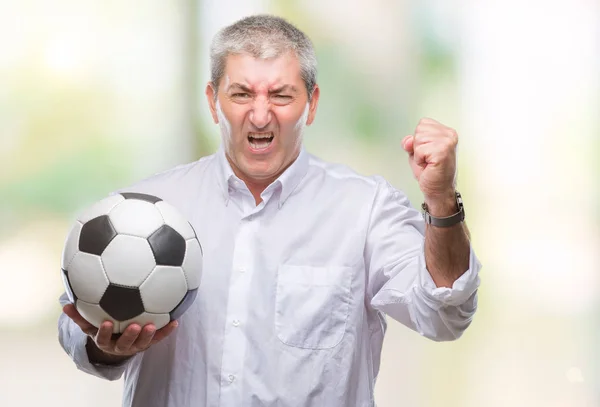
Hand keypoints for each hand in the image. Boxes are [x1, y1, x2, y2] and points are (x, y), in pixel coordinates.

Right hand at [63, 303, 177, 360]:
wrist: (118, 342)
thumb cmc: (103, 329)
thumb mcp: (90, 324)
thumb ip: (79, 315)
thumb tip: (65, 305)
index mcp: (106, 341)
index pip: (103, 338)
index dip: (105, 332)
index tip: (106, 323)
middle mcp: (121, 345)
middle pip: (125, 344)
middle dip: (130, 336)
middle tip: (134, 326)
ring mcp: (136, 345)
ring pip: (143, 343)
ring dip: (148, 335)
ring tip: (151, 324)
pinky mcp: (149, 342)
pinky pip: (159, 337)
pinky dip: (166, 330)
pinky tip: (175, 321)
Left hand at [402, 118, 457, 200]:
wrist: (438, 189)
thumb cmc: (430, 171)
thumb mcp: (416, 152)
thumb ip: (410, 142)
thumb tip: (408, 141)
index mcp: (446, 131)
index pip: (423, 123)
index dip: (419, 139)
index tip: (427, 152)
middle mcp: (449, 134)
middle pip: (419, 129)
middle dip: (418, 146)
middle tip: (428, 158)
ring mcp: (447, 142)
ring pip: (418, 138)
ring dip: (419, 153)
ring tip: (428, 162)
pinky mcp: (442, 151)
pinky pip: (419, 150)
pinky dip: (420, 160)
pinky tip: (429, 165)